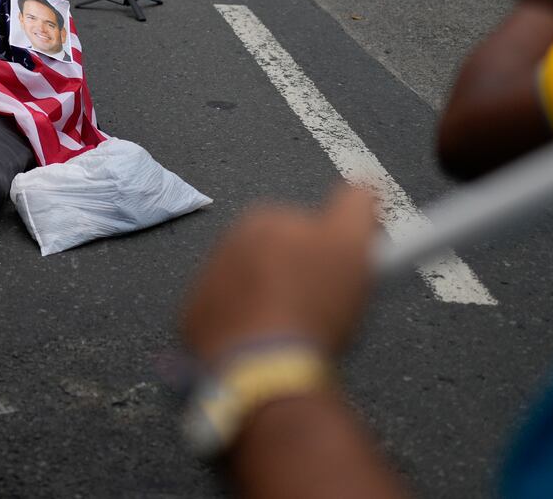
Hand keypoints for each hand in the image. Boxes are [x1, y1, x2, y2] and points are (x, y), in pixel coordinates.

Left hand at [181, 186, 376, 364]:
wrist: (266, 366)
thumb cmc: (312, 306)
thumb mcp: (353, 245)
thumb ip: (358, 203)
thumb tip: (361, 185)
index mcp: (262, 219)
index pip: (303, 229)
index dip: (328, 255)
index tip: (341, 281)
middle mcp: (224, 244)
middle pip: (272, 258)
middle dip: (295, 278)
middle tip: (321, 311)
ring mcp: (203, 282)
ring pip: (247, 289)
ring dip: (268, 305)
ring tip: (294, 334)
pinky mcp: (192, 320)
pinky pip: (223, 320)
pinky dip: (243, 331)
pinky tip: (266, 347)